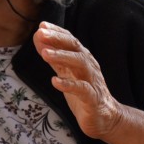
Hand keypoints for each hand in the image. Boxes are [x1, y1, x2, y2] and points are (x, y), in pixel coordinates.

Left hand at [34, 22, 122, 139]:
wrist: (105, 118)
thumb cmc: (83, 93)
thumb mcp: (67, 73)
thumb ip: (54, 58)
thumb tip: (39, 39)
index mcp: (83, 59)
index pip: (70, 40)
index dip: (57, 32)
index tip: (41, 25)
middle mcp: (89, 66)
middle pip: (75, 47)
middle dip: (58, 39)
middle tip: (41, 33)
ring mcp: (92, 81)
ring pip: (80, 64)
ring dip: (62, 57)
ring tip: (45, 54)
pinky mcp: (93, 99)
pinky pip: (83, 89)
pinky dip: (69, 84)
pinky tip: (55, 81)